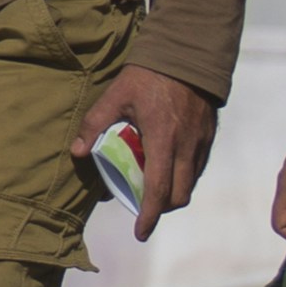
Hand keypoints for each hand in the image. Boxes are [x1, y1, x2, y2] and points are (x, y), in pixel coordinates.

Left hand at [75, 69, 215, 240]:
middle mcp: (186, 146)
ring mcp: (200, 142)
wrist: (188, 53)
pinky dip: (183, 177)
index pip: (158, 190)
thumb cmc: (149, 74)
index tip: (140, 232)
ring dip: (173, 193)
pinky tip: (167, 167)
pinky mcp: (208, 136)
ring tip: (152, 187)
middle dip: (161, 208)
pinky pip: (197, 168)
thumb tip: (77, 152)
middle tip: (143, 207)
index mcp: (163, 139)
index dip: (149, 216)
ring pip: (190, 183)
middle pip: (179, 195)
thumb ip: (95, 124)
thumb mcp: (116, 96)